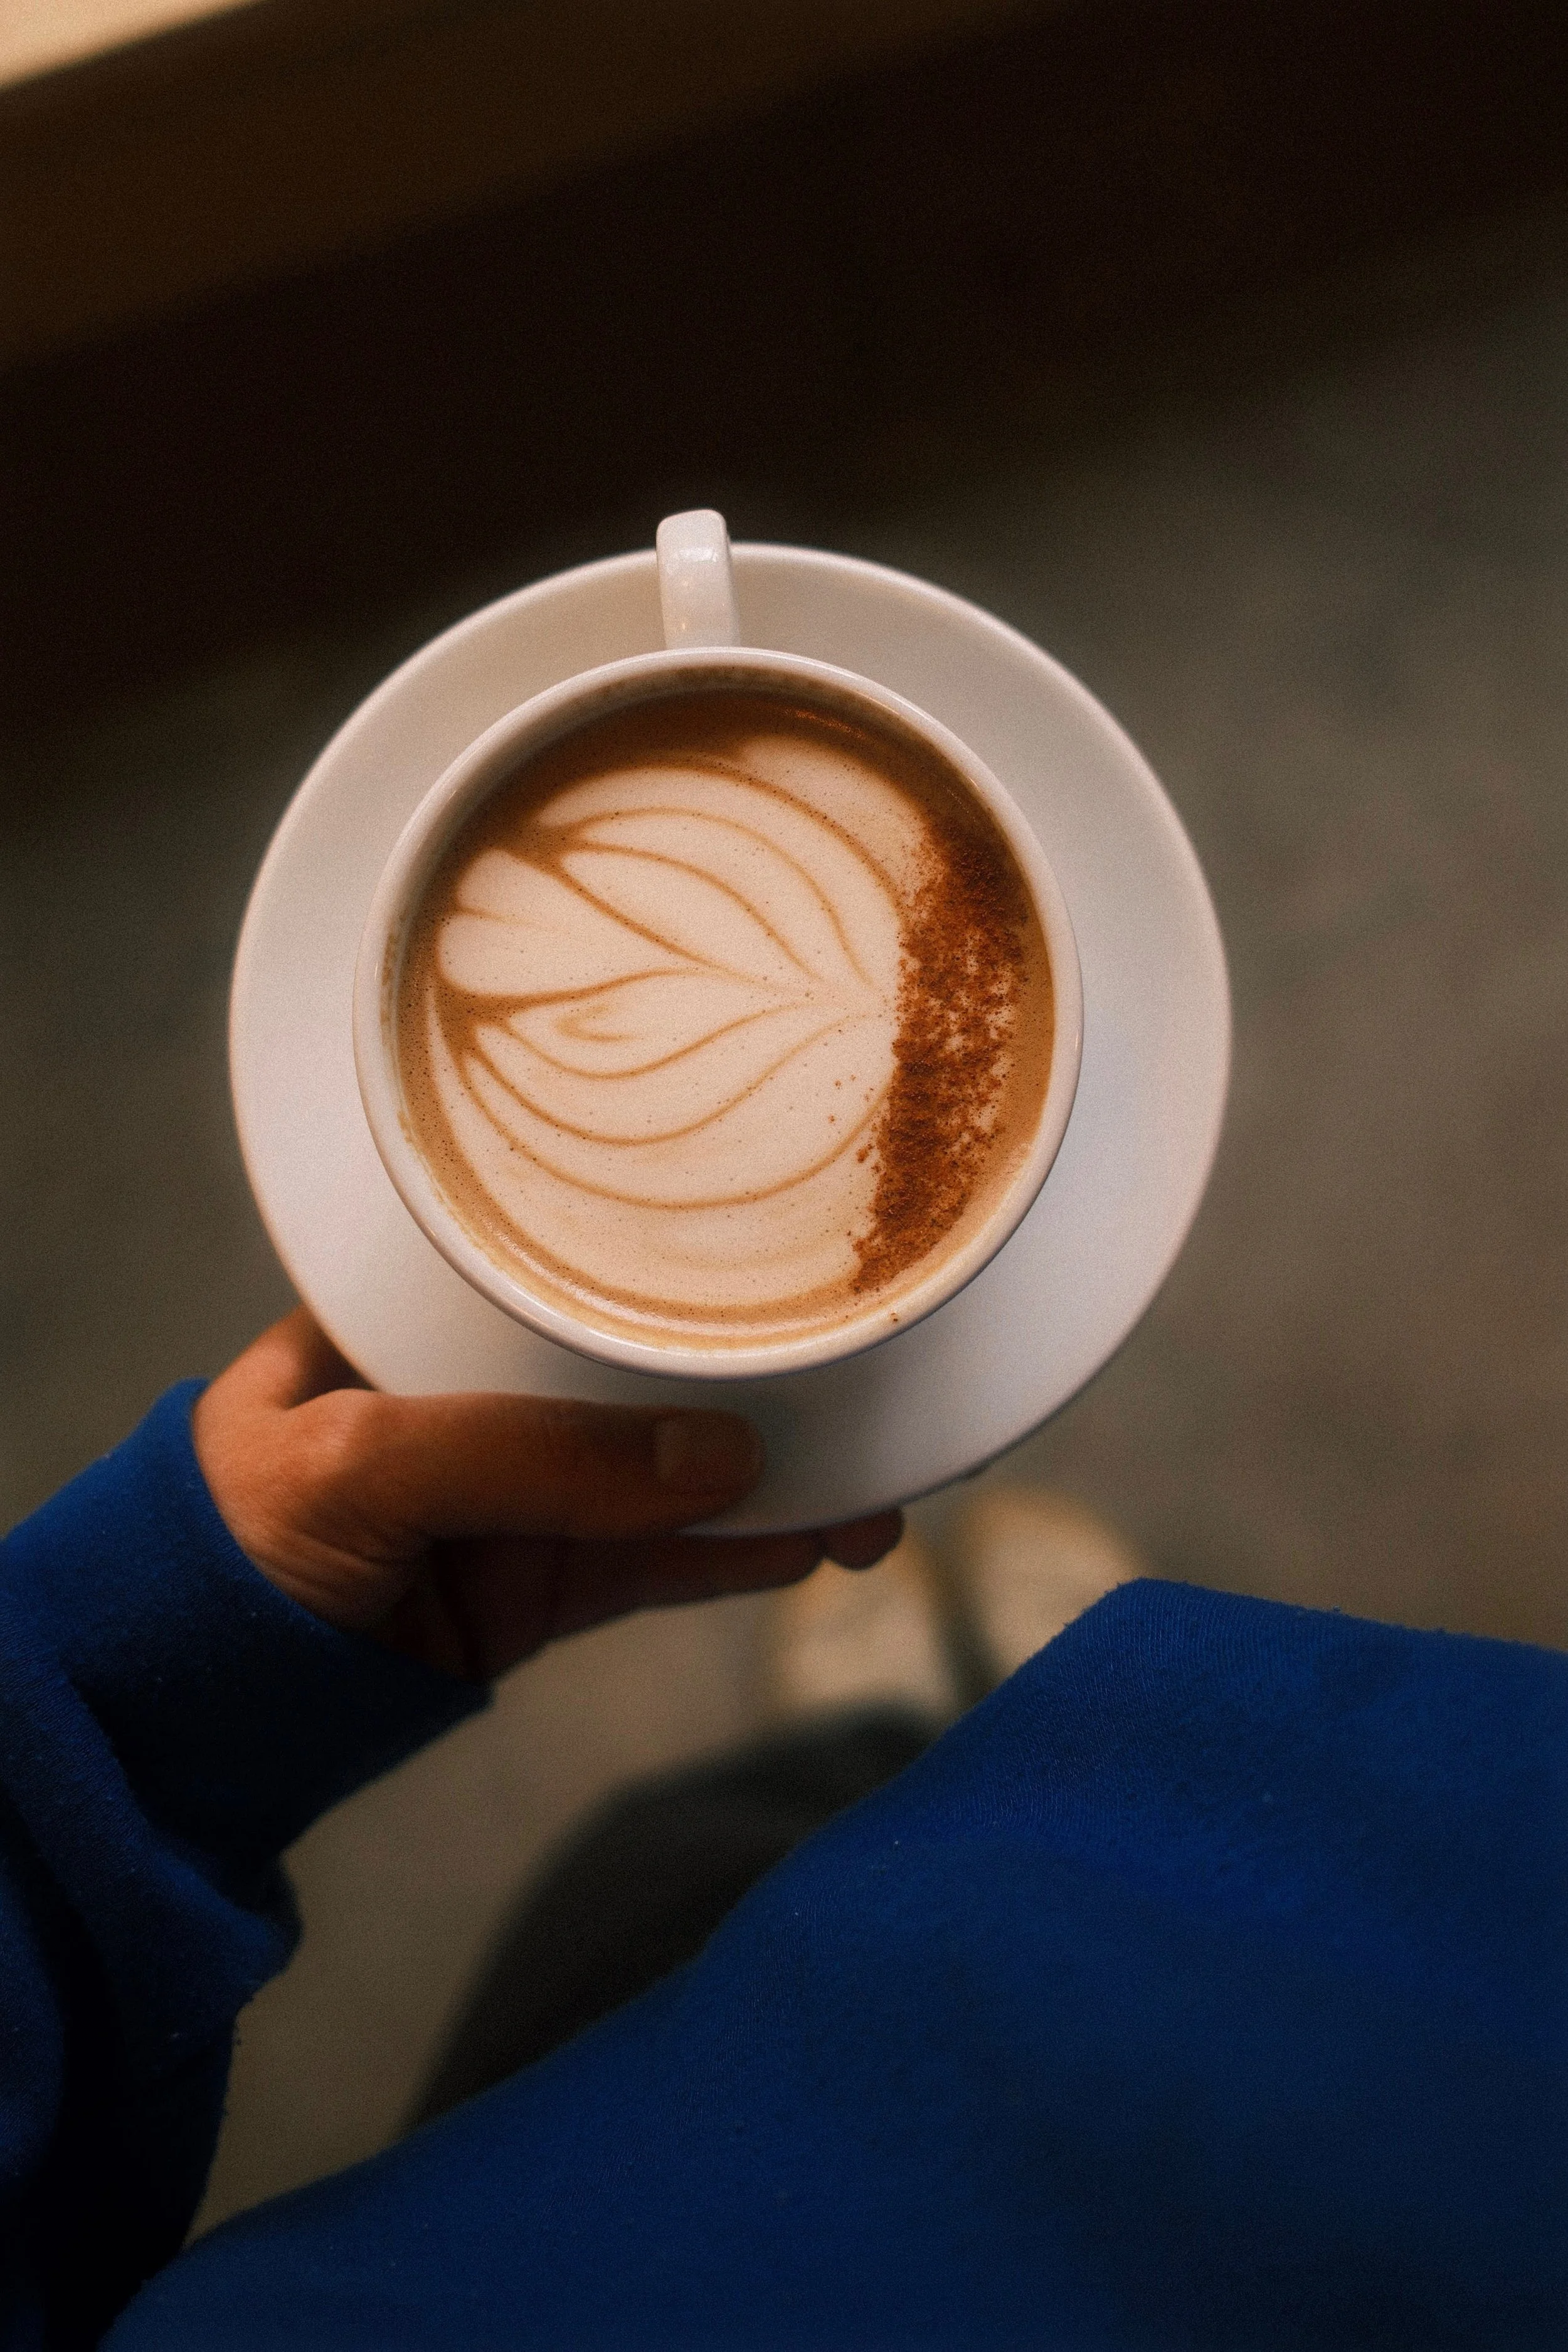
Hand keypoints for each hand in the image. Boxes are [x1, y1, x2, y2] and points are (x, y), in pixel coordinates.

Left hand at [192, 1309, 902, 1681]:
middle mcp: (480, 1387)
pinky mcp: (538, 1586)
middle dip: (758, 1386)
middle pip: (643, 1373)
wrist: (176, 1719)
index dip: (673, 1259)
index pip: (562, 1261)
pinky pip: (659, 1563)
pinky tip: (819, 1541)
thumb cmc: (224, 1546)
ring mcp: (517, 1492)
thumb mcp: (358, 1464)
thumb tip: (720, 1457)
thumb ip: (528, 1454)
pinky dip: (739, 1557)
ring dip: (779, 1486)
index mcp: (415, 1310)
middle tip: (874, 1391)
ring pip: (673, 1477)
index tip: (786, 1262)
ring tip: (883, 1490)